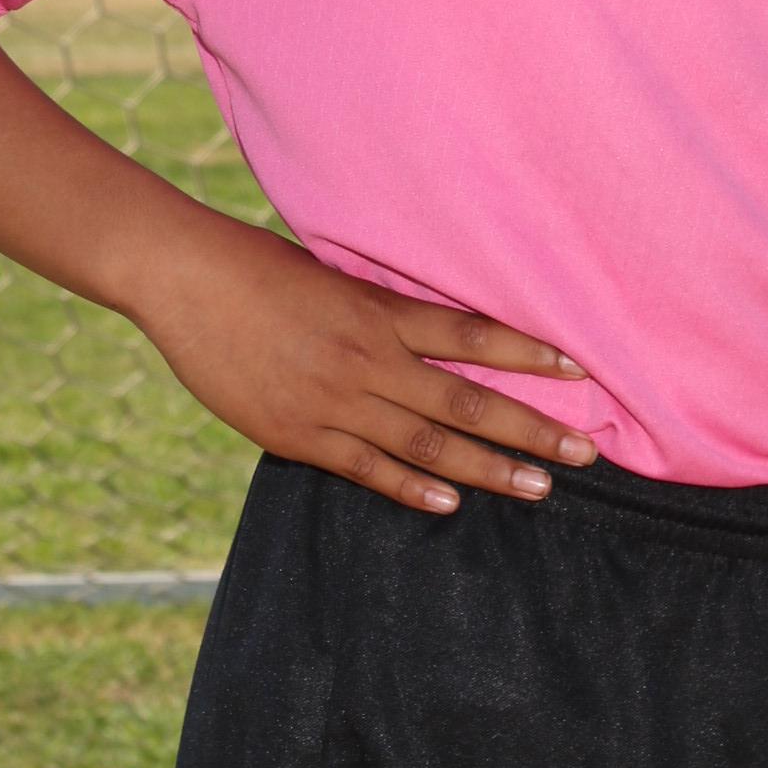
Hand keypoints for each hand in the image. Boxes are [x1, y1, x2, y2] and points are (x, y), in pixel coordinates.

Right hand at [134, 215, 597, 515]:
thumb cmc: (255, 265)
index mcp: (380, 310)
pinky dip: (412, 486)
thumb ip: (381, 310)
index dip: (531, 355)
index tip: (581, 374)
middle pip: (467, 400)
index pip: (475, 335)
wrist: (182, 276)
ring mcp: (334, 399)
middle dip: (532, 428)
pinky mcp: (296, 433)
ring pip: (429, 442)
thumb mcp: (332, 275)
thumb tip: (430, 329)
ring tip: (539, 488)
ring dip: (489, 468)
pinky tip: (451, 501)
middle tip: (585, 452)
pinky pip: (366, 467)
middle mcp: (369, 357)